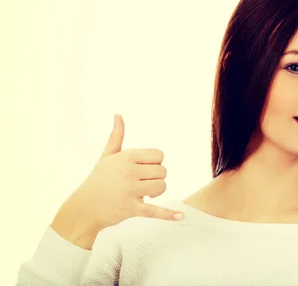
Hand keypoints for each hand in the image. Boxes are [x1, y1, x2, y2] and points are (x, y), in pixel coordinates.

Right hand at [64, 114, 183, 232]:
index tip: (144, 169)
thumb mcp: (107, 156)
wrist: (83, 208)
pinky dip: (168, 214)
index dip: (155, 163)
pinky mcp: (131, 209)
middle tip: (142, 184)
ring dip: (156, 192)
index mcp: (126, 157)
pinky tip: (181, 216)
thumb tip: (118, 114)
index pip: (159, 155)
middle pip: (163, 171)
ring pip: (162, 187)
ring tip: (143, 194)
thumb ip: (116, 136)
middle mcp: (128, 172)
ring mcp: (130, 191)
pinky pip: (155, 210)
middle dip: (156, 178)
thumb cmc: (98, 179)